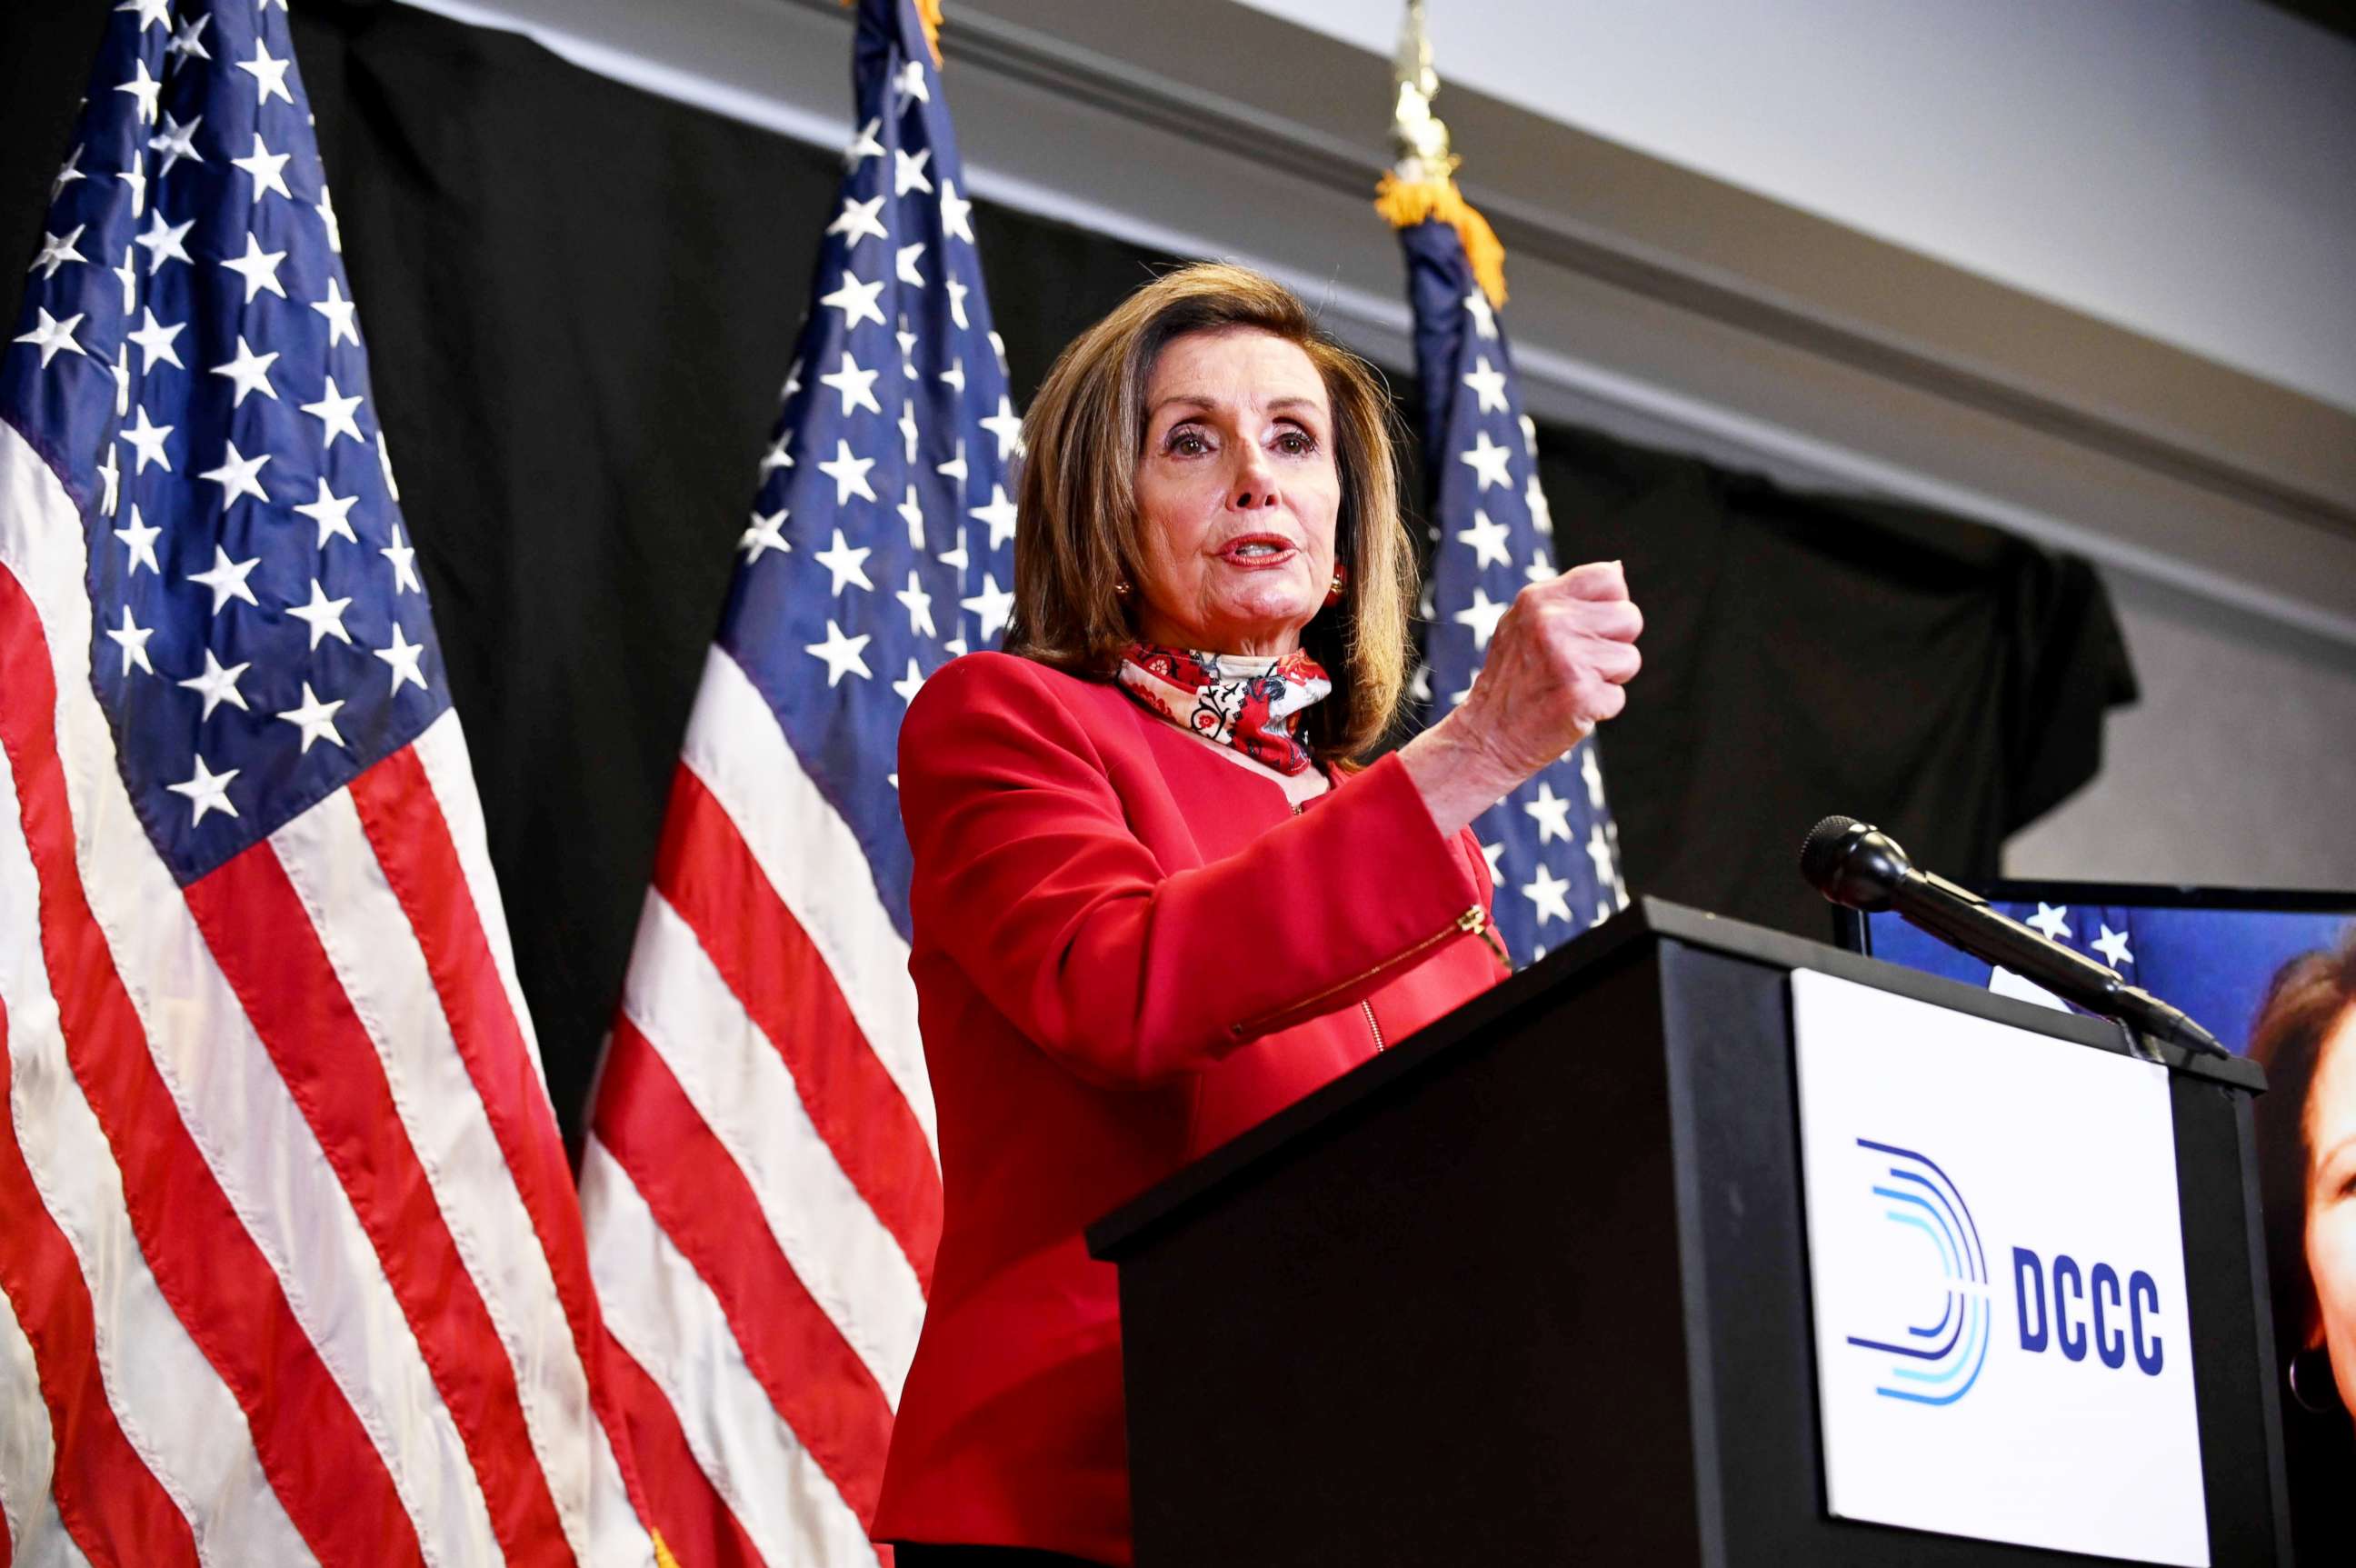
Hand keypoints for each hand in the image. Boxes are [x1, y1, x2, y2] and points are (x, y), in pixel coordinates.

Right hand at [1399, 561, 1642, 836]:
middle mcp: (1552, 622)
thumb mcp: (1525, 623)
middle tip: (1574, 665)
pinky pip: (1618, 697)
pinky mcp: (1580, 695)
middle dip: (1613, 645)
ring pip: (1630, 659)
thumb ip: (1568, 597)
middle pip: (1630, 618)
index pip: (1611, 579)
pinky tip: (1567, 710)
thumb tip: (1618, 570)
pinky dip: (1599, 709)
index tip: (1583, 630)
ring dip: (1608, 679)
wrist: (1486, 737)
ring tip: (1568, 686)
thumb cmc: (1513, 679)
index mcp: (1539, 598)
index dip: (1608, 607)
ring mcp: (1566, 659)